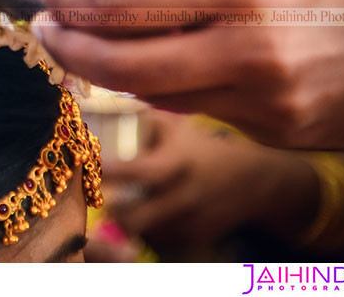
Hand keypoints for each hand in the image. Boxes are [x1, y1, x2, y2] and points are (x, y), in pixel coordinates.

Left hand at [34, 0, 343, 148]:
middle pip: (123, 62)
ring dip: (109, 71)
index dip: (71, 1)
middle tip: (42, 30)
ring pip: (155, 93)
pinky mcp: (279, 133)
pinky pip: (200, 112)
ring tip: (83, 47)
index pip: (123, 4)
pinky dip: (166, 88)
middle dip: (68, 47)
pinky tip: (154, 66)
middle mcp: (250, 51)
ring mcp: (267, 103)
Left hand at [106, 112, 315, 245]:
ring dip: (126, 222)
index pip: (141, 171)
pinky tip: (146, 213)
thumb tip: (98, 101)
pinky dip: (146, 231)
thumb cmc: (202, 145)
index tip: (90, 165)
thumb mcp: (176, 124)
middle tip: (98, 195)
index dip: (111, 171)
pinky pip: (157, 241)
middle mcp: (185, 195)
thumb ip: (141, 117)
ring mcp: (190, 222)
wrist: (252, 179)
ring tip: (120, 203)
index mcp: (180, 161)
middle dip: (110, 209)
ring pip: (141, 233)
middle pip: (133, 217)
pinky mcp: (193, 240)